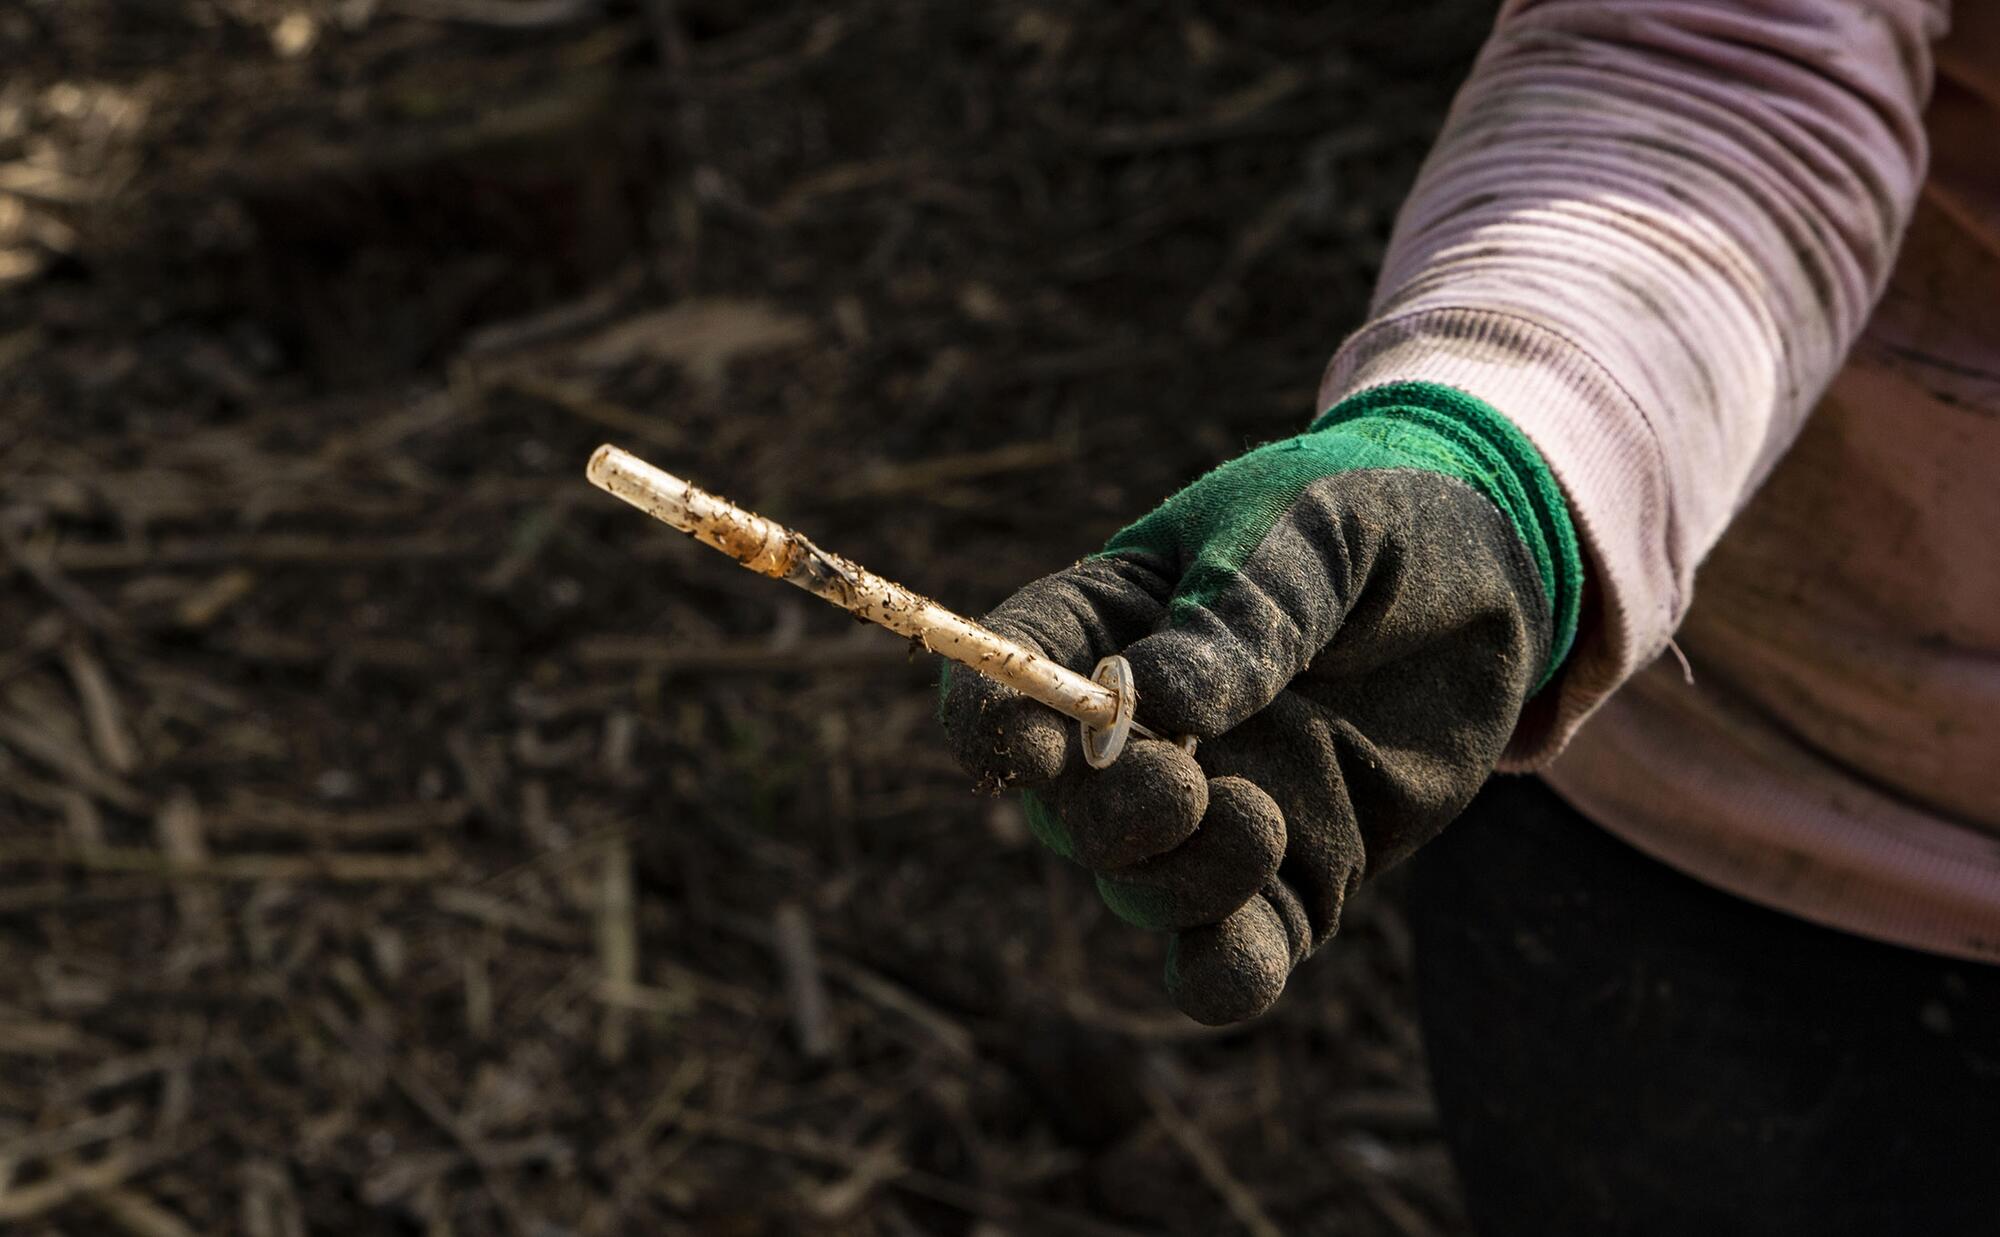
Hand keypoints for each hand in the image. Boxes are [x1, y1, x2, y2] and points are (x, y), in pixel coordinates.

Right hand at [940, 382, 1580, 1022]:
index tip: (1034, 751)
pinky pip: (1228, 957)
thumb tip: (1148, 701)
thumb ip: (1241, 611)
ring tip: (1264, 824)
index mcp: (1110, 621)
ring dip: (1176, 884)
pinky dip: (1221, 976)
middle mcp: (1140, 731)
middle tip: (1187, 788)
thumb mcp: (1320, 532)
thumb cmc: (1379, 520)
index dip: (988, 723)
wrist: (1500, 573)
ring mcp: (1211, 809)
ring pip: (1139, 888)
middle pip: (1063, 809)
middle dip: (1110, 819)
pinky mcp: (1295, 874)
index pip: (1002, 679)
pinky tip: (1247, 961)